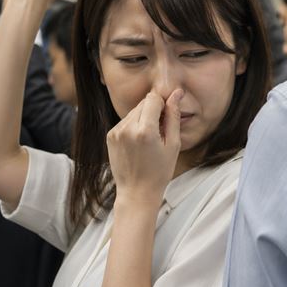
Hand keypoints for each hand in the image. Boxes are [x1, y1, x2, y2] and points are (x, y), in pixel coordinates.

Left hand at [107, 89, 183, 204]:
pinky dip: (134, 126)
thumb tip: (176, 93)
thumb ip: (173, 116)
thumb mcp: (173, 145)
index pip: (153, 99)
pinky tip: (139, 143)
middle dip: (154, 111)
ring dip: (144, 118)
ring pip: (134, 111)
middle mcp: (127, 128)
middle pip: (143, 103)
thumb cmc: (159, 172)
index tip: (167, 117)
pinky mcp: (110, 136)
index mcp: (145, 131)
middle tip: (160, 131)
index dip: (163, 104)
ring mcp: (116, 132)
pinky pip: (125, 121)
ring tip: (149, 140)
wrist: (136, 192)